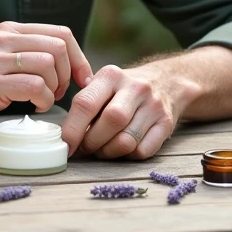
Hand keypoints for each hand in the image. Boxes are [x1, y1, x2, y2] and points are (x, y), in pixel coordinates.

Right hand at [0, 22, 93, 137]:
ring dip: (54, 88)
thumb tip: (73, 61)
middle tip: (58, 92)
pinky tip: (36, 107)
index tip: (82, 79)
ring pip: (47, 65)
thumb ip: (30, 53)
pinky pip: (33, 86)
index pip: (61, 33)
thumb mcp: (4, 58)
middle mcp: (1, 39)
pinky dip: (43, 100)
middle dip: (67, 74)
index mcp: (9, 30)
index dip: (78, 58)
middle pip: (57, 47)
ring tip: (44, 100)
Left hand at [60, 64, 189, 159]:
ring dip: (109, 152)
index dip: (72, 129)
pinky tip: (123, 148)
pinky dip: (128, 156)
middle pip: (110, 122)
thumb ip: (85, 103)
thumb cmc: (124, 89)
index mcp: (111, 75)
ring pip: (126, 141)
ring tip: (103, 148)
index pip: (86, 103)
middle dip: (92, 142)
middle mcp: (135, 87)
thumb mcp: (104, 84)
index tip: (65, 145)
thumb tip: (63, 134)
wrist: (167, 81)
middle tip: (86, 148)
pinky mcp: (166, 123)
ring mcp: (153, 105)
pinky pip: (142, 151)